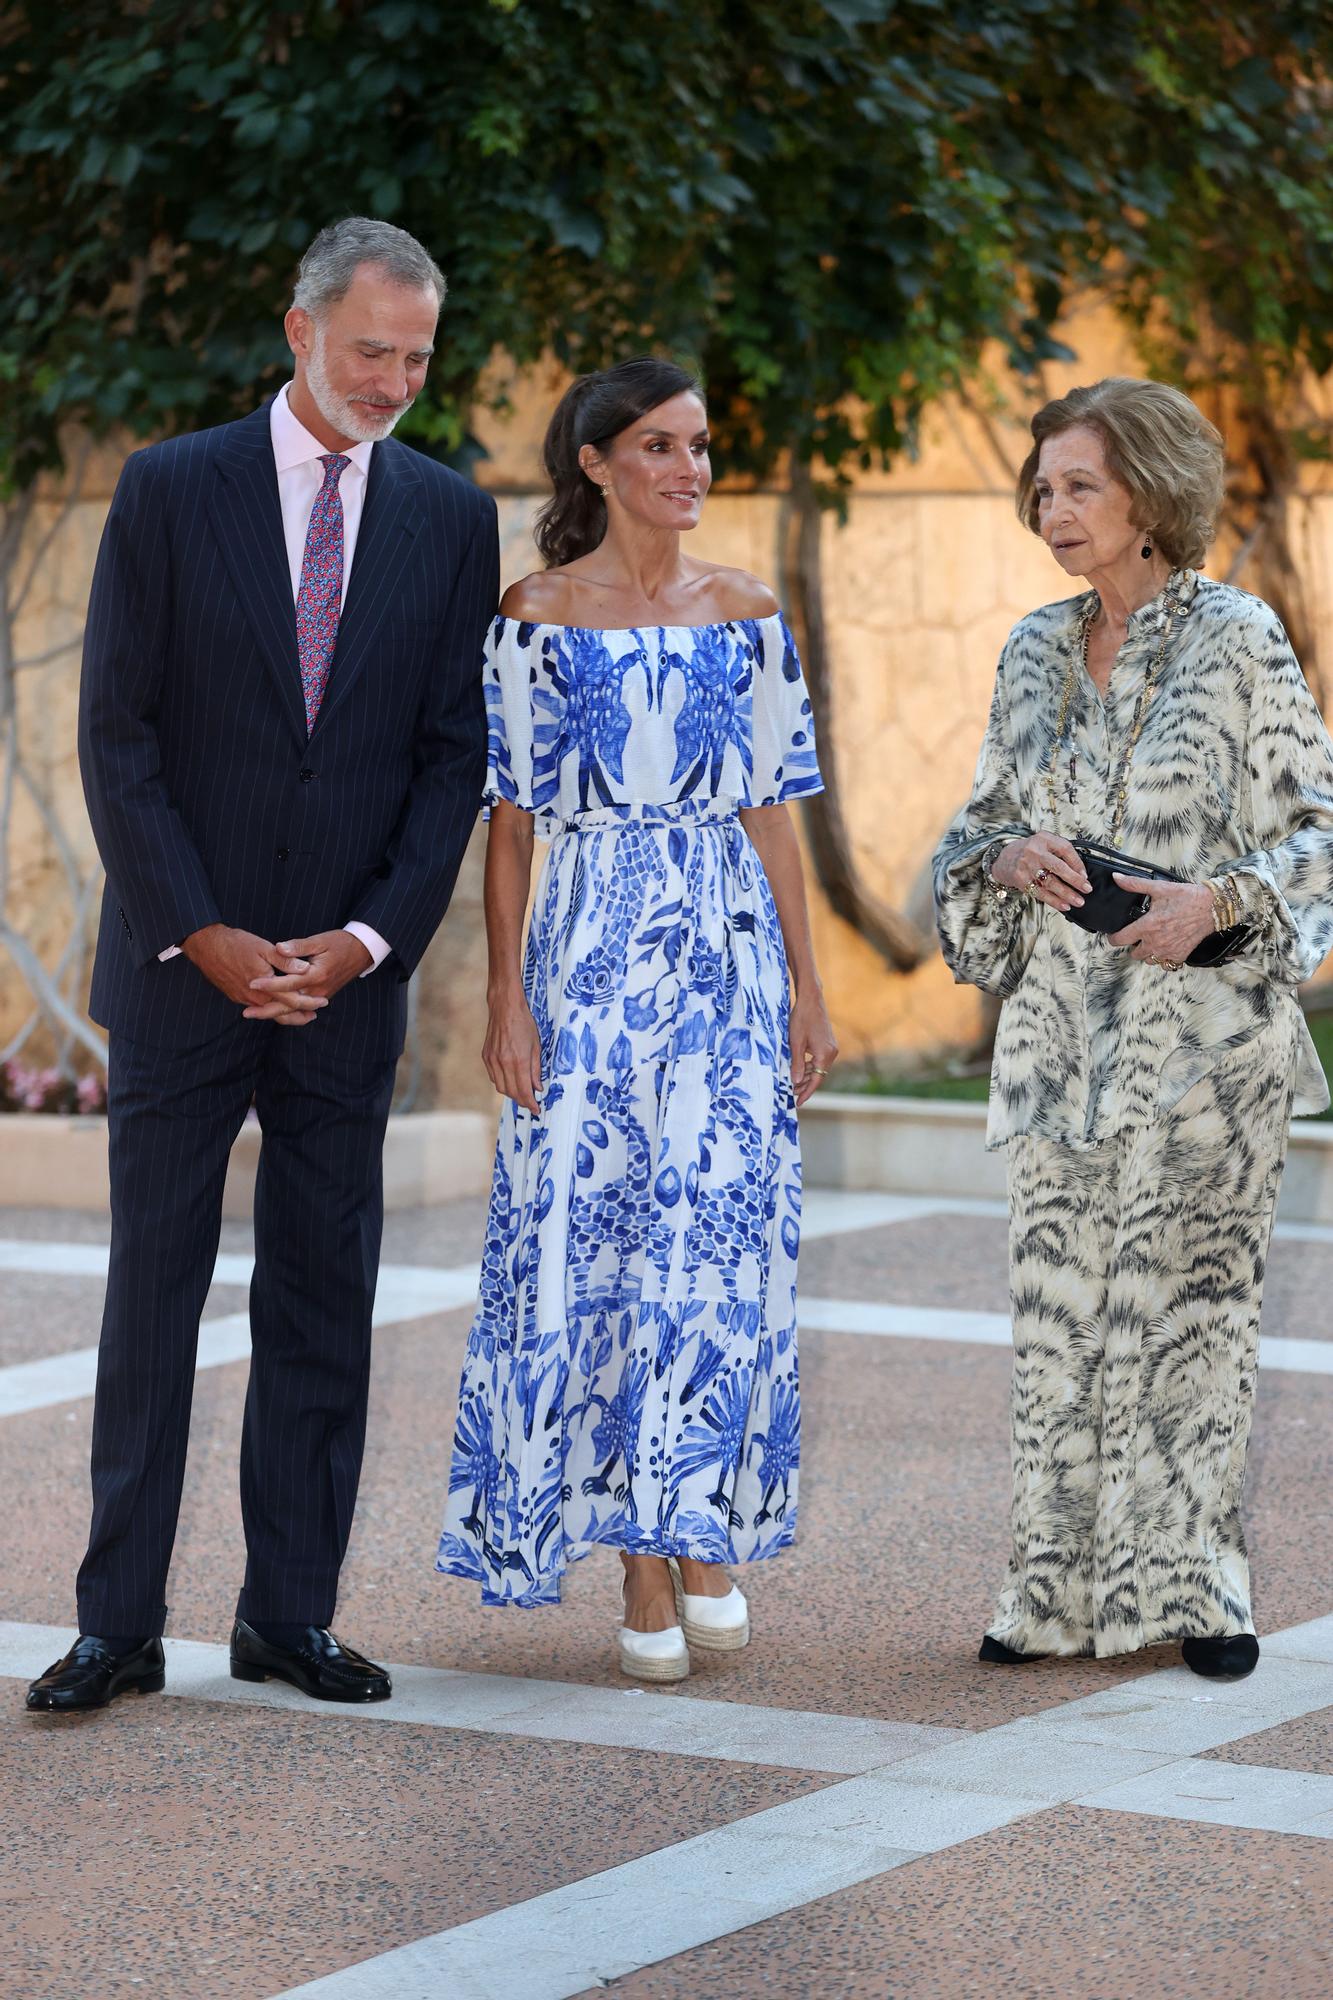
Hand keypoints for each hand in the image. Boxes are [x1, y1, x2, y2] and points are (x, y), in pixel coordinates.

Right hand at [182, 924, 326, 1027]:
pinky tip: (276, 1004)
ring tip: (300, 1014)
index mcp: (264, 985)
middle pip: (281, 1013)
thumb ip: (285, 960)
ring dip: (285, 1013)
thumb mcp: (264, 948)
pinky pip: (257, 1007)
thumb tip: (305, 969)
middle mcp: (254, 997)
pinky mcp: (236, 996)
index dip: (309, 1003)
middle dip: (299, 1015)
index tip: (323, 1002)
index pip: (292, 1000)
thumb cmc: (235, 944)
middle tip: (314, 1015)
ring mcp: (244, 999)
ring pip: (268, 1012)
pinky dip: (270, 1008)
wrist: (206, 946)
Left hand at [244, 929, 371, 1024]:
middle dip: (267, 1010)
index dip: (269, 984)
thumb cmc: (340, 943)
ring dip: (274, 1014)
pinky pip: (300, 1008)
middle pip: (289, 1005)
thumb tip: (279, 948)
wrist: (362, 952)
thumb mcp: (320, 940)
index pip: (289, 983)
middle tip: (246, 1013)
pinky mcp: (320, 997)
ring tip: (254, 1014)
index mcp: (317, 974)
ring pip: (294, 1010)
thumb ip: (298, 946)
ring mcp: (320, 996)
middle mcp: (318, 990)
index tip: (252, 982)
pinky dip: (286, 1012)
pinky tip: (272, 1011)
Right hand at [483, 987, 542, 1113]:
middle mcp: (503, 1063)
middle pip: (511, 1092)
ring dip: (511, 1093)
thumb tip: (537, 1087)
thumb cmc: (524, 1023)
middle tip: (531, 1102)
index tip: (536, 1110)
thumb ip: (536, 1069)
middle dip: (522, 1100)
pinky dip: (502, 1082)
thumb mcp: (536, 1046)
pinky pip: (493, 1077)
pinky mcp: (486, 1056)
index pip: (524, 1091)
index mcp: (518, 1060)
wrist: (504, 1007)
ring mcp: (492, 1060)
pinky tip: (510, 1080)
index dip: (531, 1103)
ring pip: (500, 1087)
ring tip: (521, 1092)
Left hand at [791, 990, 837, 1107]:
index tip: (797, 1103)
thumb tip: (796, 1082)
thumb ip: (796, 1063)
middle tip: (791, 1094)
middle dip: (805, 1086)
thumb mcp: (795, 1043)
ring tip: (792, 1084)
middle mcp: (832, 1053)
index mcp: (825, 1055)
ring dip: (806, 1076)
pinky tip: (798, 1070)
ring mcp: (831, 1048)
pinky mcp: (828, 1044)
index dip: (806, 1092)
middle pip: (818, 1076)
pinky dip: (809, 1067)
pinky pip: (818, 1061)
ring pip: (818, 1069)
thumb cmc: (801, 1019)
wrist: (811, 1000)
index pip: (816, 1080)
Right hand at [990, 834, 1090, 912]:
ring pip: (1050, 882)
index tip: (1085, 875)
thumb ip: (1059, 853)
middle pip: (1058, 867)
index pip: (1065, 849)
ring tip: (1078, 901)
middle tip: (1086, 889)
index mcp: (1043, 839)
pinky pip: (1040, 892)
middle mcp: (1034, 851)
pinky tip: (1063, 905)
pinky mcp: (1021, 879)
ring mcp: (1026, 866)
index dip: (1077, 863)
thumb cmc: (1028, 852)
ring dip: (1066, 894)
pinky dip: (1054, 901)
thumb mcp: (1043, 844)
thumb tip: (1080, 873)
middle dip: (1075, 880)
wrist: (1003, 859)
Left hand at [1109, 877, 1215, 968]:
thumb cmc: (1187, 897)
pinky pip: (1166, 965)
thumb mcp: (1159, 888)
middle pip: (1133, 954)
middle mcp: (1155, 942)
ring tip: (1152, 941)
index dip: (1113, 938)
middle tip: (1138, 936)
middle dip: (1133, 945)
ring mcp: (1168, 951)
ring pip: (1149, 960)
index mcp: (1147, 926)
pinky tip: (1166, 948)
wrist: (1212, 907)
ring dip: (1148, 953)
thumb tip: (1117, 878)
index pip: (1120, 940)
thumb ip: (1135, 884)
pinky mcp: (1180, 955)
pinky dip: (1164, 959)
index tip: (1115, 935)